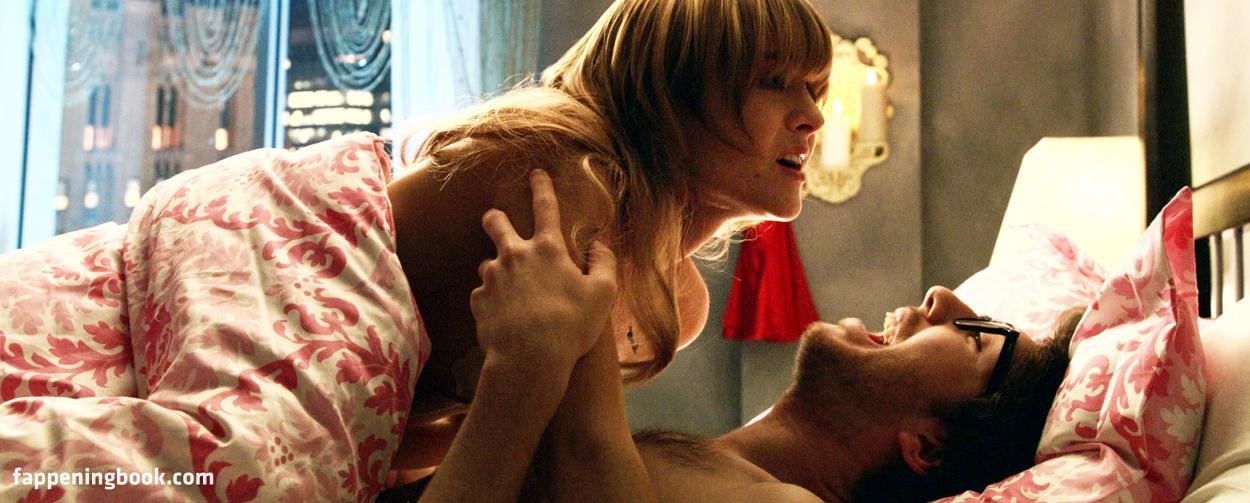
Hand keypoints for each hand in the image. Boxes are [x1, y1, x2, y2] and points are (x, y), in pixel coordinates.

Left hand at [470, 169, 616, 367]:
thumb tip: (601, 247)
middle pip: (496, 223)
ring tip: (512, 292)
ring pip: (488, 263)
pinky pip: (483, 295)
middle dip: (495, 218)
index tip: (536, 173)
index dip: (541, 187)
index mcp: (547, 249)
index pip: (545, 207)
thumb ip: (604, 265)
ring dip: (498, 270)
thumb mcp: (603, 295)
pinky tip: (505, 317)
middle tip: (496, 221)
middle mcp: (515, 256)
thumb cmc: (571, 326)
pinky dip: (492, 301)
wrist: (529, 359)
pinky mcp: (478, 301)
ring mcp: (492, 277)